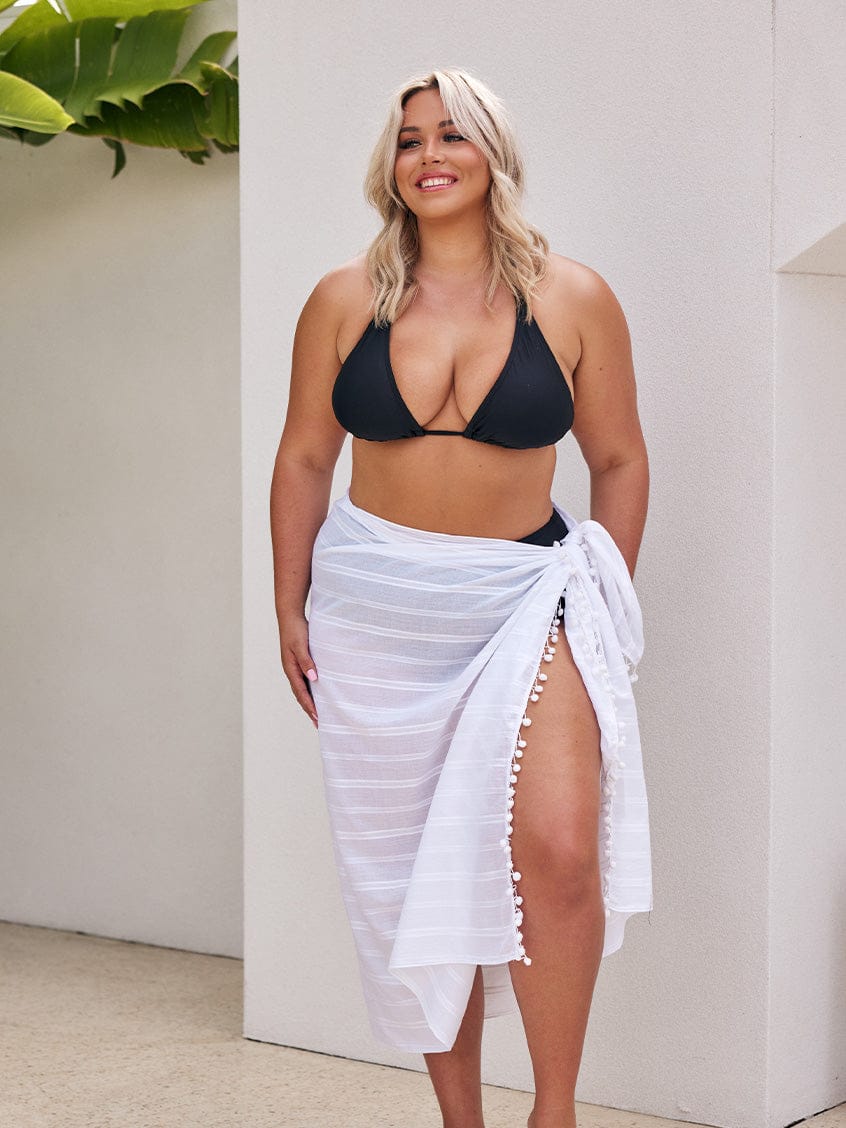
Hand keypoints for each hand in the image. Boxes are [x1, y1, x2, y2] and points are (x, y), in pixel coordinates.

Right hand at [278, 613, 318, 728]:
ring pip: (303, 689)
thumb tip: (314, 679)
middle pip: (301, 695)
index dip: (310, 707)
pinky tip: (319, 693)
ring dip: (310, 702)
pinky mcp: (299, 662)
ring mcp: (294, 667)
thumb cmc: (296, 630)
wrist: (290, 616)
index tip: (318, 719)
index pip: (301, 693)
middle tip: (320, 724)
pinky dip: (311, 691)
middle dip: (310, 710)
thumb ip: (307, 662)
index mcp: (291, 669)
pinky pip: (305, 681)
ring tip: (319, 714)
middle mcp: (291, 671)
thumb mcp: (301, 645)